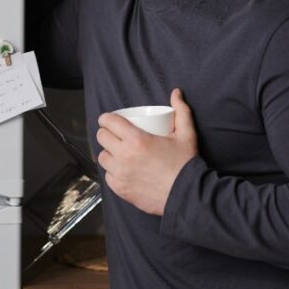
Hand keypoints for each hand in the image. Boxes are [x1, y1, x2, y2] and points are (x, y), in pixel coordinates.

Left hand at [95, 89, 198, 216]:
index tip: (110, 119)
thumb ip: (181, 111)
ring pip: (102, 157)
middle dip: (107, 133)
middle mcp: (124, 156)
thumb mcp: (186, 134)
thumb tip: (176, 93)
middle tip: (115, 134)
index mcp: (136, 140)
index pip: (109, 122)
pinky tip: (121, 169)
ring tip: (117, 152)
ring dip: (108, 152)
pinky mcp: (120, 189)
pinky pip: (107, 176)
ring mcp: (120, 174)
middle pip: (102, 137)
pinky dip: (112, 171)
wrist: (186, 196)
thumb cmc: (185, 164)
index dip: (107, 118)